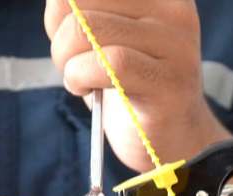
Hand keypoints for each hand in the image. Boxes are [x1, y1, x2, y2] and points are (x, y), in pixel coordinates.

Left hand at [45, 0, 232, 195]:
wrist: (174, 143)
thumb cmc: (132, 91)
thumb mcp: (101, 42)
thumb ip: (78, 16)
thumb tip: (56, 4)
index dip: (62, 13)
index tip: (74, 43)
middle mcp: (173, 10)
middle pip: (80, 3)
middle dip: (60, 39)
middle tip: (73, 66)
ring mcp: (176, 46)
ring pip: (88, 29)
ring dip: (67, 61)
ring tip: (79, 80)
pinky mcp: (170, 84)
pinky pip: (111, 64)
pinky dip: (82, 76)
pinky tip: (84, 88)